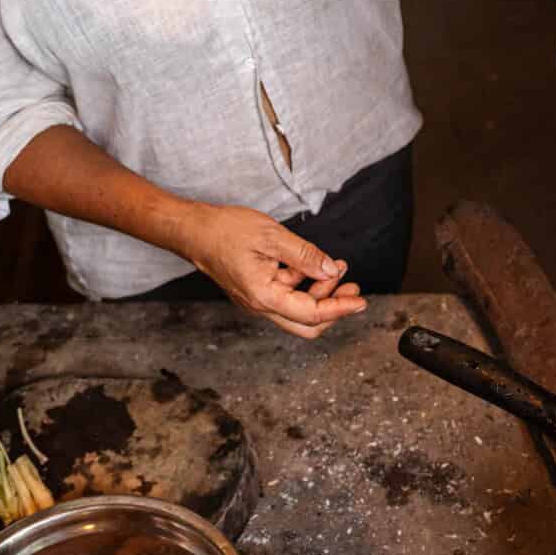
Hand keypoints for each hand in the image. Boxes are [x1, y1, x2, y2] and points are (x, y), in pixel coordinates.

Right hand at [177, 204, 366, 339]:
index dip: (341, 308)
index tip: (361, 301)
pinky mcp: (257, 289)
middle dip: (334, 309)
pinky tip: (315, 264)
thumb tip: (332, 271)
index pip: (311, 313)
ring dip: (321, 292)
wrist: (193, 230)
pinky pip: (287, 295)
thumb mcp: (272, 237)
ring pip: (298, 309)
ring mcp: (257, 299)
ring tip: (339, 268)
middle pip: (306, 324)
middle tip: (354, 290)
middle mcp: (260, 305)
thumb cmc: (225, 231)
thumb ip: (304, 255)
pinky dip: (306, 283)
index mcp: (264, 296)